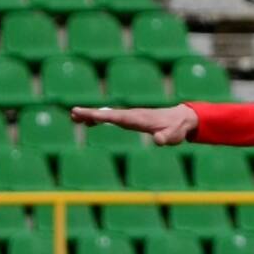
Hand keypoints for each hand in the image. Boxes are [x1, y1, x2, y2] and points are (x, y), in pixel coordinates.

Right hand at [69, 104, 197, 145]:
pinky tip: (90, 123)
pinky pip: (112, 118)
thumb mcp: (173, 136)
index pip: (116, 117)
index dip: (102, 116)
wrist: (181, 119)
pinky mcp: (131, 119)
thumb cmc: (176, 129)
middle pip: (107, 113)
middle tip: (73, 113)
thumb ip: (166, 138)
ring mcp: (130, 116)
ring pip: (107, 115)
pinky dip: (100, 119)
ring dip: (91, 115)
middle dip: (90, 114)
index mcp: (138, 118)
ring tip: (74, 117)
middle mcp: (131, 115)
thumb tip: (159, 141)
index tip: (88, 115)